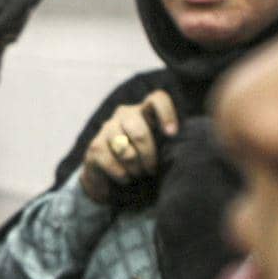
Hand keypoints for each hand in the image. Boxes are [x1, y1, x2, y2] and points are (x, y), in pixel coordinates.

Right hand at [79, 89, 178, 203]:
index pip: (157, 99)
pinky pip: (112, 163)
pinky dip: (122, 176)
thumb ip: (167, 143)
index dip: (166, 113)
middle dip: (148, 157)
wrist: (108, 173)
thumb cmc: (142, 158)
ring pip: (125, 151)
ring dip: (135, 169)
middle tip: (152, 170)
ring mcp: (107, 128)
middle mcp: (125, 114)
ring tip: (138, 174)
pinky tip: (125, 178)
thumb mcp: (158, 147)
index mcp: (144, 111)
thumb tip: (183, 151)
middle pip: (140, 133)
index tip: (172, 133)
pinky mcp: (94, 146)